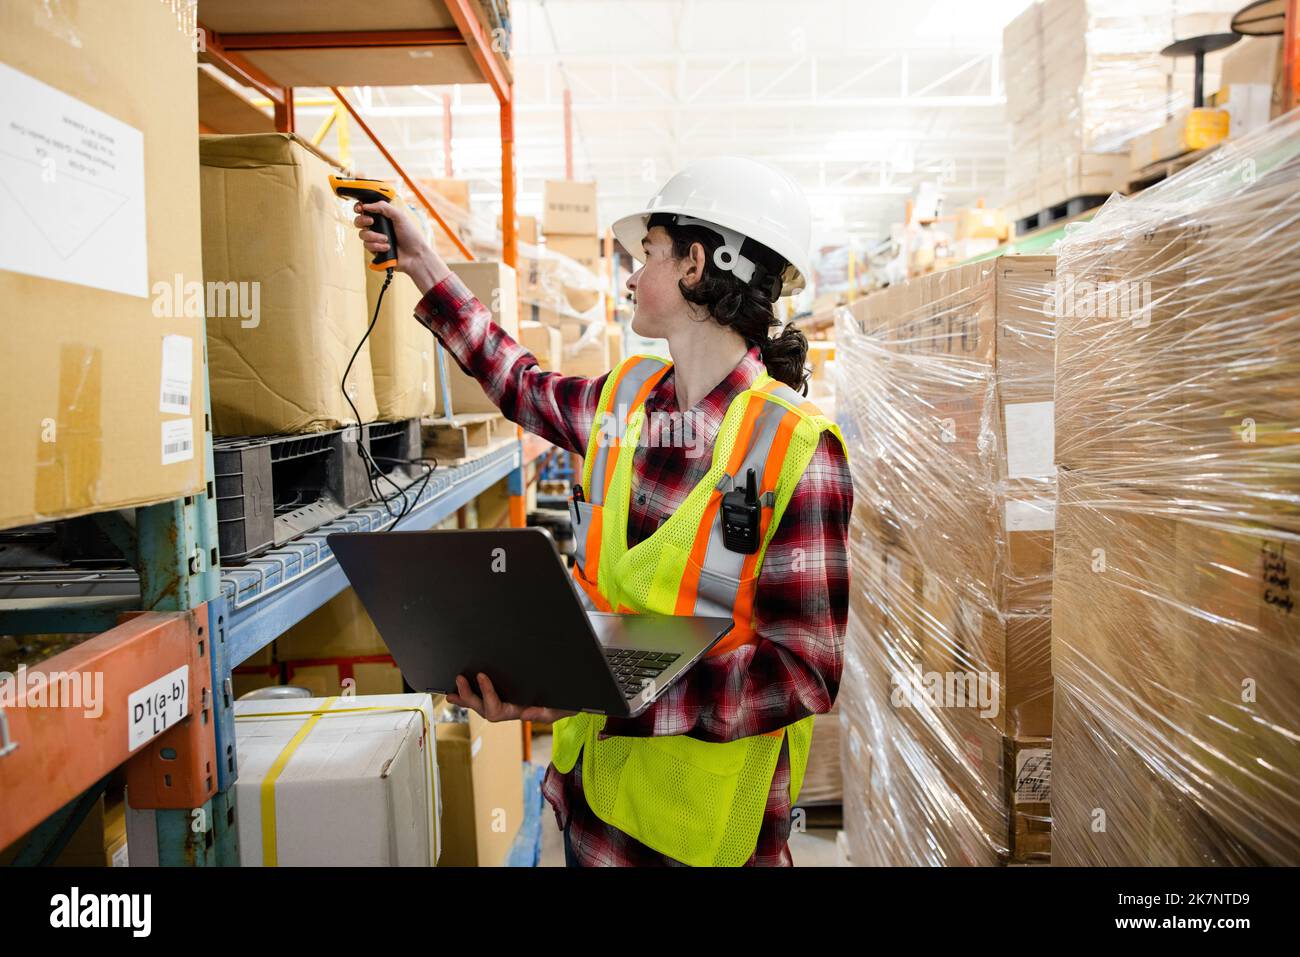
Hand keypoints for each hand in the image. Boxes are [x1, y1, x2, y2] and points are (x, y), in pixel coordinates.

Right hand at [353, 199, 446, 292]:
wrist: (414, 255)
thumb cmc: (411, 235)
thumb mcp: (399, 216)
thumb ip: (383, 207)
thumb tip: (366, 205)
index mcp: (383, 217)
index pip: (366, 210)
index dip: (359, 208)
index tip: (360, 208)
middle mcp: (377, 227)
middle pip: (358, 221)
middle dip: (362, 220)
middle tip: (371, 222)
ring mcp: (375, 239)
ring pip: (362, 235)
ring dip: (374, 236)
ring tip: (387, 239)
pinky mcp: (375, 250)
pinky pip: (367, 246)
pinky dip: (377, 246)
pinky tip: (387, 248)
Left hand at [447, 672, 577, 723]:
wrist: (573, 697)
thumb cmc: (567, 702)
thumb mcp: (561, 709)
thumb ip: (546, 713)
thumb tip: (526, 715)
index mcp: (519, 712)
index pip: (497, 709)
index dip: (487, 694)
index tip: (482, 675)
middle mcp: (510, 710)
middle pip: (483, 709)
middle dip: (469, 697)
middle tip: (459, 680)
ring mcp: (506, 703)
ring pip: (480, 705)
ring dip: (466, 698)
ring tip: (451, 691)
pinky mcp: (506, 694)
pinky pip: (484, 698)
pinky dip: (471, 694)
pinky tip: (460, 689)